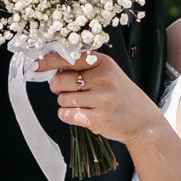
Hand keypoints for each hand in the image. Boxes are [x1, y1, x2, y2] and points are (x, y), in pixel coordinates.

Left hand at [42, 50, 157, 150]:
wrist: (145, 122)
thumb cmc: (122, 97)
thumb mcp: (109, 74)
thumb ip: (85, 69)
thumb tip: (53, 69)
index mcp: (104, 63)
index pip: (69, 58)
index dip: (48, 62)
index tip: (35, 66)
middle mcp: (103, 79)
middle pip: (60, 81)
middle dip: (59, 89)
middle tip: (72, 93)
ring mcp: (102, 99)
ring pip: (62, 100)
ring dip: (67, 104)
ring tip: (85, 106)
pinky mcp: (99, 118)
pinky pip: (67, 115)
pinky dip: (68, 116)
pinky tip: (82, 115)